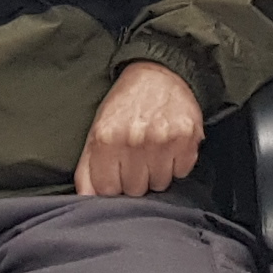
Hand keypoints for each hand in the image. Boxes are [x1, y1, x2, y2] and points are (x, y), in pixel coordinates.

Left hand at [76, 59, 206, 197]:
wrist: (156, 74)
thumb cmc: (123, 106)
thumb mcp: (96, 131)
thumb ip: (87, 168)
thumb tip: (85, 199)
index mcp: (106, 138)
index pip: (107, 190)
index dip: (113, 184)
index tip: (117, 171)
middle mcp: (134, 139)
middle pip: (135, 190)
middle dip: (135, 179)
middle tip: (136, 157)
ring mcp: (162, 139)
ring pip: (160, 184)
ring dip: (157, 173)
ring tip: (153, 150)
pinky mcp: (186, 138)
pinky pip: (181, 172)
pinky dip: (177, 164)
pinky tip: (169, 146)